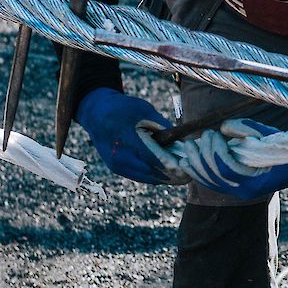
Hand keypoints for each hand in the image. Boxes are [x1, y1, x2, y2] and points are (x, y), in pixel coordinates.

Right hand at [74, 88, 189, 184]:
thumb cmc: (122, 108)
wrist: (96, 114)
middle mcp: (120, 158)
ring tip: (183, 176)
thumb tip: (182, 141)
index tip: (189, 168)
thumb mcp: (144, 110)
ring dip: (166, 178)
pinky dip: (156, 176)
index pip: (154, 159)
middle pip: (152, 173)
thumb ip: (163, 126)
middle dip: (173, 176)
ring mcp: (118, 166)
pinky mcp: (118, 169)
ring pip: (148, 178)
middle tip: (190, 175)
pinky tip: (169, 174)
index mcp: (127, 140)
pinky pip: (141, 176)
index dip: (173, 166)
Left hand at [178, 119, 287, 200]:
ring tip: (189, 147)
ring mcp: (238, 191)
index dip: (215, 151)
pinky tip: (187, 161)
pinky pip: (211, 183)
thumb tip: (223, 127)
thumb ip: (246, 129)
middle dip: (202, 155)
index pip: (227, 169)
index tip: (213, 134)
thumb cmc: (284, 149)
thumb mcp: (268, 135)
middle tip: (200, 137)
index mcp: (256, 180)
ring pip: (210, 181)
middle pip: (215, 176)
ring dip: (196, 164)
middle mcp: (245, 190)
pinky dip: (197, 172)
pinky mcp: (233, 188)